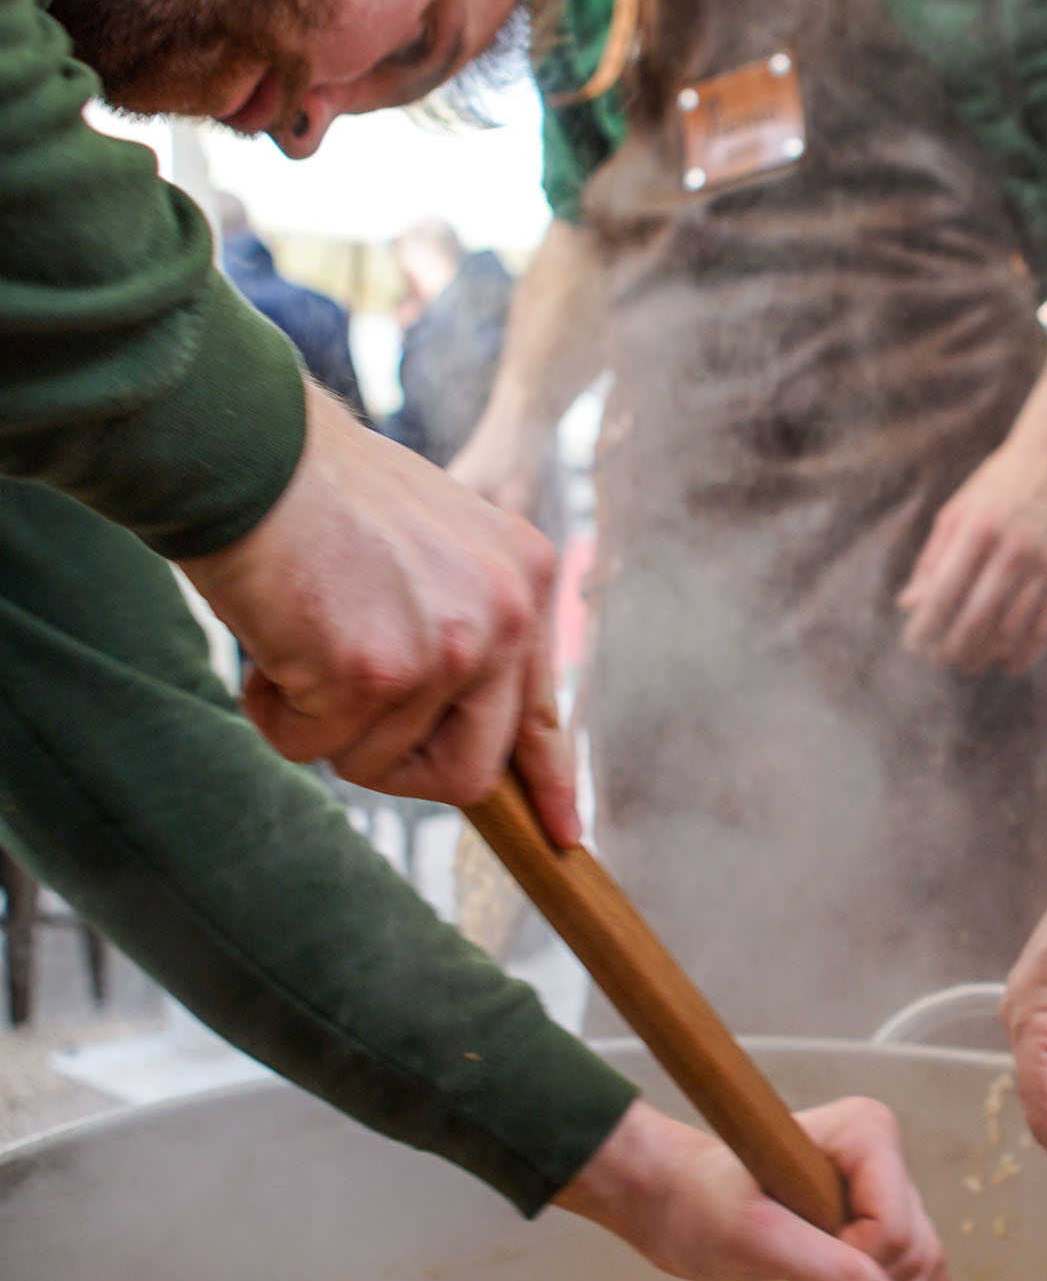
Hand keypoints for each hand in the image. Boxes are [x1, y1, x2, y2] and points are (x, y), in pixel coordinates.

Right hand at [183, 382, 577, 842]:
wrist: (251, 446)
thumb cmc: (319, 492)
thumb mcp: (431, 543)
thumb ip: (460, 618)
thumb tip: (453, 718)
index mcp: (524, 576)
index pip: (543, 707)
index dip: (547, 780)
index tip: (561, 835)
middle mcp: (503, 614)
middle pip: (470, 770)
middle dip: (398, 767)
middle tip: (340, 720)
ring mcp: (445, 648)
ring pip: (373, 760)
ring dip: (317, 718)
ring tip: (295, 636)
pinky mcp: (374, 672)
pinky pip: (311, 746)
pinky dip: (274, 710)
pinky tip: (269, 644)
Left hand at [554, 1096, 947, 1280]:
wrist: (675, 1200)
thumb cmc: (699, 1203)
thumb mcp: (750, 1238)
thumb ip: (821, 1267)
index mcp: (866, 1132)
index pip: (895, 1230)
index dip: (849, 1262)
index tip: (791, 1248)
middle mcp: (887, 1153)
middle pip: (918, 1252)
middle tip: (798, 1270)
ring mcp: (889, 1188)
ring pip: (926, 1268)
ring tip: (813, 1276)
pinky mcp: (884, 1218)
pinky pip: (922, 1275)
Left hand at [897, 430, 1046, 674]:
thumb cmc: (1002, 482)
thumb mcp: (959, 509)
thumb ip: (933, 558)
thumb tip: (908, 604)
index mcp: (976, 530)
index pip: (943, 594)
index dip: (925, 627)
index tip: (914, 644)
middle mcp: (1011, 549)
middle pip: (976, 619)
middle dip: (952, 649)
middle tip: (940, 662)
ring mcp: (1044, 563)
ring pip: (1011, 628)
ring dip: (986, 655)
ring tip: (969, 664)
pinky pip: (1046, 624)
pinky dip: (1026, 652)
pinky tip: (1008, 664)